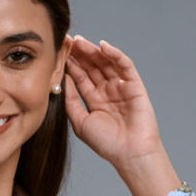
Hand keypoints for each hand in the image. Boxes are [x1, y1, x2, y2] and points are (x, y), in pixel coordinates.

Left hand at [63, 36, 179, 195]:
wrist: (130, 153)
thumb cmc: (106, 143)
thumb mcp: (80, 123)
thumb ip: (71, 101)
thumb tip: (64, 79)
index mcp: (94, 100)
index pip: (81, 77)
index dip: (72, 64)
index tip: (61, 52)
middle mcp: (107, 91)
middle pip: (93, 67)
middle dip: (81, 54)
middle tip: (69, 41)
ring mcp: (121, 87)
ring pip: (106, 63)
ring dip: (94, 51)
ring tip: (81, 42)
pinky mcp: (135, 85)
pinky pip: (125, 65)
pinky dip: (115, 54)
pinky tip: (103, 47)